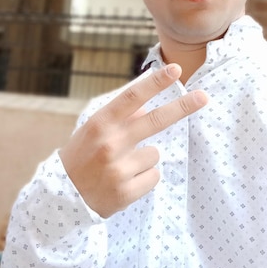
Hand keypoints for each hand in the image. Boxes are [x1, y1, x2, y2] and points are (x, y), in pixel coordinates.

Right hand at [60, 63, 207, 217]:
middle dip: (182, 107)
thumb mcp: (93, 131)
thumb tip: (147, 107)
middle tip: (203, 97)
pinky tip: (124, 182)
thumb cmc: (81, 157)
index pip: (132, 97)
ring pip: (154, 154)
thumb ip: (119, 118)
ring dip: (144, 159)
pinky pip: (153, 176)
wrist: (63, 198)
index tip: (175, 69)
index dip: (155, 82)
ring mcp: (118, 168)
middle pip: (155, 120)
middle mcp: (110, 143)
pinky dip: (143, 179)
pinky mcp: (126, 191)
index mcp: (100, 123)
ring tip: (120, 168)